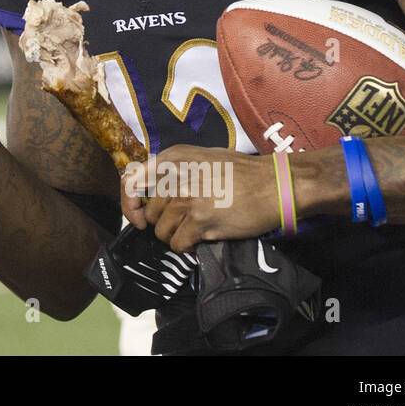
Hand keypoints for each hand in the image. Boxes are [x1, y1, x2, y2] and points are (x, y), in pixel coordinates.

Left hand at [120, 145, 282, 252]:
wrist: (275, 184)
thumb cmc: (241, 173)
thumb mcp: (200, 159)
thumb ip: (174, 172)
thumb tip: (151, 194)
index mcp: (171, 158)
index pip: (130, 183)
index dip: (130, 205)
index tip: (140, 218)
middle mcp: (174, 176)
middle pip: (150, 214)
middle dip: (164, 224)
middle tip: (185, 224)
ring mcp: (186, 198)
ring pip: (162, 232)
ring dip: (177, 236)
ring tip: (198, 229)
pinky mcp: (199, 220)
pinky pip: (178, 244)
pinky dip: (188, 247)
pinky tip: (204, 238)